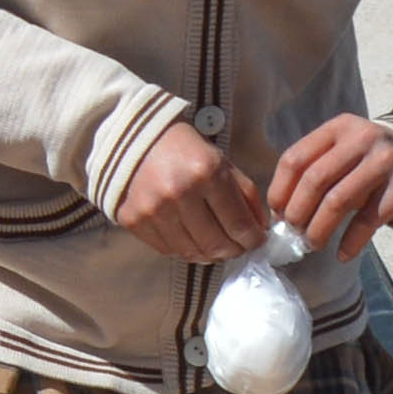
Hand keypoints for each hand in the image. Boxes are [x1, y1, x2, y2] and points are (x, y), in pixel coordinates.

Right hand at [114, 122, 266, 264]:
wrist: (133, 139)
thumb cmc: (185, 149)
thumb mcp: (222, 162)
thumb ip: (245, 195)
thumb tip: (259, 229)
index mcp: (206, 172)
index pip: (238, 224)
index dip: (254, 239)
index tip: (258, 241)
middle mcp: (178, 193)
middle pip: (216, 244)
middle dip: (234, 250)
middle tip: (239, 247)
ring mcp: (153, 209)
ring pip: (192, 252)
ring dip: (210, 254)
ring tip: (217, 247)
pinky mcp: (133, 220)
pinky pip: (168, 250)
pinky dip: (185, 250)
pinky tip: (193, 240)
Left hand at [268, 116, 392, 260]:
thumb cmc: (371, 164)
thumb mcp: (343, 154)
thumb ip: (314, 171)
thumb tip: (280, 212)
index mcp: (338, 128)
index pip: (295, 158)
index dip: (280, 190)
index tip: (276, 214)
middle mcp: (362, 138)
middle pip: (315, 179)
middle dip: (297, 212)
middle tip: (293, 233)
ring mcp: (386, 160)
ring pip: (339, 200)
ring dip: (319, 228)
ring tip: (312, 244)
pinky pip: (369, 219)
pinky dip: (352, 241)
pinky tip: (342, 254)